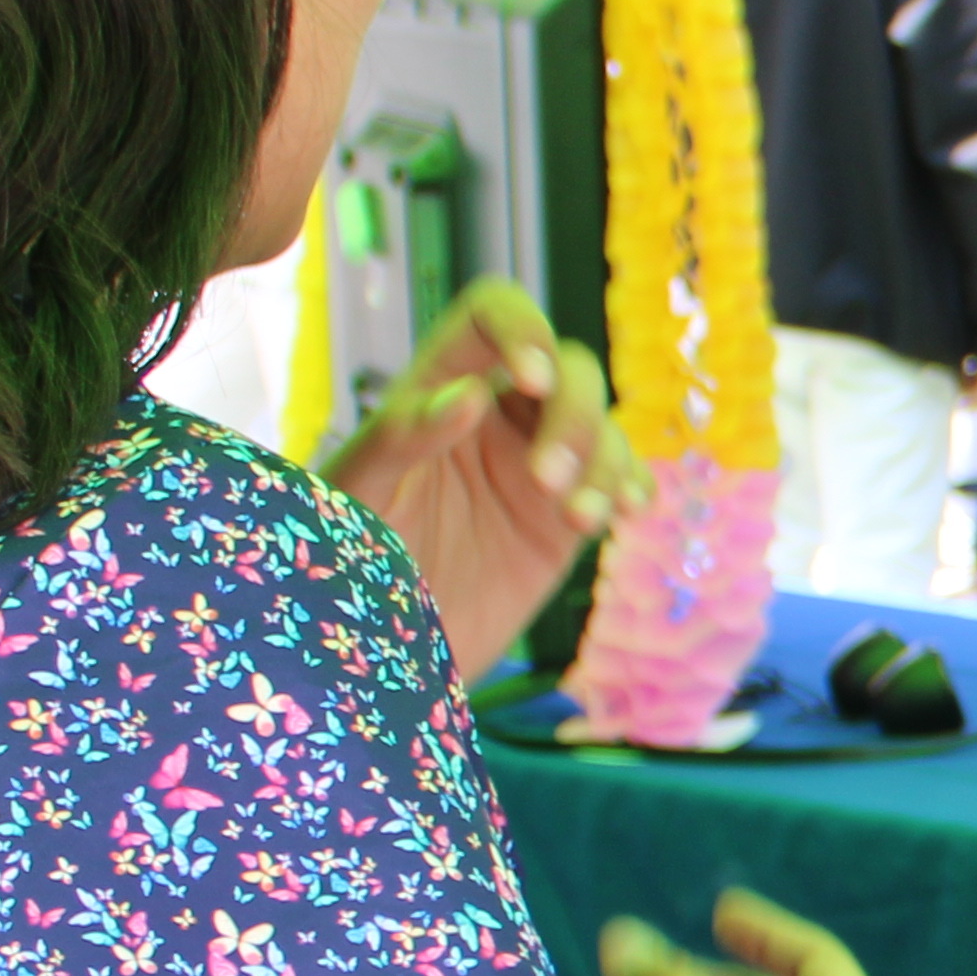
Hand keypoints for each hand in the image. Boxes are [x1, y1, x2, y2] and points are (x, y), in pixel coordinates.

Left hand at [328, 282, 634, 671]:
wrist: (380, 657)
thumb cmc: (345, 564)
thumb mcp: (356, 494)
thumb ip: (401, 439)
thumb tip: (471, 398)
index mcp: (437, 389)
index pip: (491, 318)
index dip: (522, 329)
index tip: (532, 379)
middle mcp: (494, 417)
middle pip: (569, 369)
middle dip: (574, 417)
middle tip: (547, 481)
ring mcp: (536, 467)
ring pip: (603, 425)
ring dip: (604, 461)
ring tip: (580, 518)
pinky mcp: (566, 520)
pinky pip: (620, 481)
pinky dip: (631, 488)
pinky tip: (623, 513)